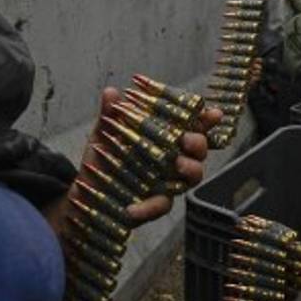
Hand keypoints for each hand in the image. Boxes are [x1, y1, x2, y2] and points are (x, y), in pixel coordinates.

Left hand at [47, 87, 222, 232]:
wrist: (87, 190)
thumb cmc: (104, 156)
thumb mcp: (104, 132)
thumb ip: (110, 114)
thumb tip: (111, 92)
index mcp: (167, 136)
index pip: (192, 125)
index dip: (206, 119)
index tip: (212, 114)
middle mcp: (174, 158)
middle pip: (199, 150)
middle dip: (199, 142)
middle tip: (187, 138)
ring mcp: (168, 182)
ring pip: (193, 176)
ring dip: (190, 169)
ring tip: (178, 164)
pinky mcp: (155, 204)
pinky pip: (159, 206)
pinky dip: (147, 208)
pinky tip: (132, 209)